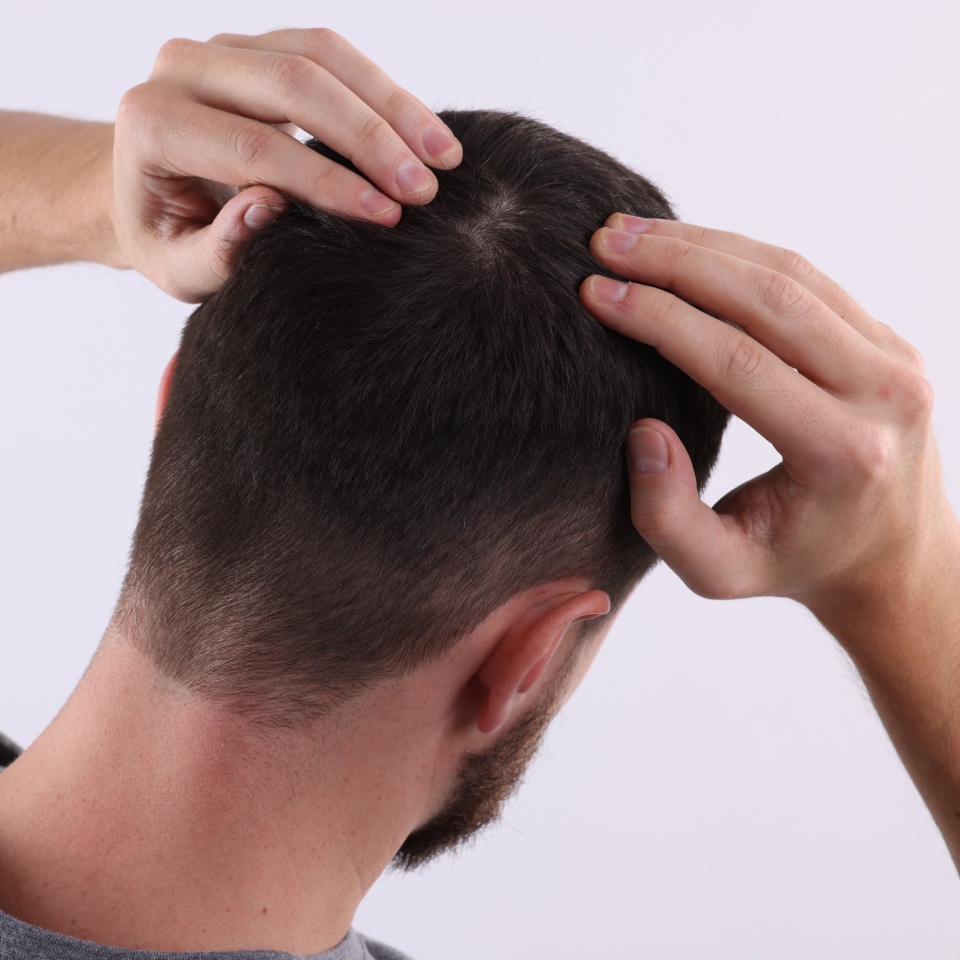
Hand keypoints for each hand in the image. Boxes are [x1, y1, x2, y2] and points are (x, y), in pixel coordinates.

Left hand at [113, 28, 461, 301]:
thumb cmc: (168, 238)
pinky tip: (425, 136)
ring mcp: (225, 48)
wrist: (150, 189)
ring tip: (446, 158)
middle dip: (370, 138)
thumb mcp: (179, 266)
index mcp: (152, 124)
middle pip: (292, 83)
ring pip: (321, 54)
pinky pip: (333, 54)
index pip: (253, 146)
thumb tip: (268, 209)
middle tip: (425, 190)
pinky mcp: (263, 45)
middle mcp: (181, 69)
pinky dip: (385, 92)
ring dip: (393, 106)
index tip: (386, 218)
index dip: (327, 181)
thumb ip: (216, 249)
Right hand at [579, 216, 953, 621]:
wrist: (889, 554)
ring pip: (790, 273)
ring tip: (631, 231)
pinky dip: (739, 253)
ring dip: (703, 244)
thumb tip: (644, 432)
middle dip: (675, 262)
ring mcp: (895, 358)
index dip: (658, 320)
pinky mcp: (887, 339)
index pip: (737, 363)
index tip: (596, 293)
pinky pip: (808, 278)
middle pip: (768, 300)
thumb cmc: (794, 561)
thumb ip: (667, 519)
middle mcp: (884, 394)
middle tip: (604, 242)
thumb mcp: (720, 571)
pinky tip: (686, 246)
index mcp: (842, 453)